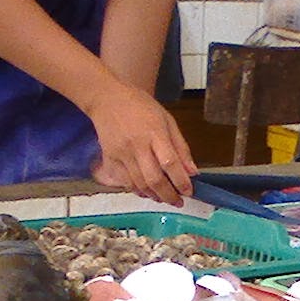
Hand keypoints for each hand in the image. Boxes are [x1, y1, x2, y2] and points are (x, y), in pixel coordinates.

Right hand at [86, 80, 196, 205]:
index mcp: (154, 132)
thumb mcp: (167, 120)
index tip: (189, 191)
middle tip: (178, 201)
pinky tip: (148, 192)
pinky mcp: (110, 159)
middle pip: (154, 179)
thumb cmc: (141, 107)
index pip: (170, 163)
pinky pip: (125, 182)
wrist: (107, 98)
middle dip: (169, 196)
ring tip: (165, 198)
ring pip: (139, 185)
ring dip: (155, 196)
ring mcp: (121, 154)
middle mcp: (137, 145)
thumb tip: (192, 172)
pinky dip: (138, 191)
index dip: (181, 181)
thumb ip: (180, 147)